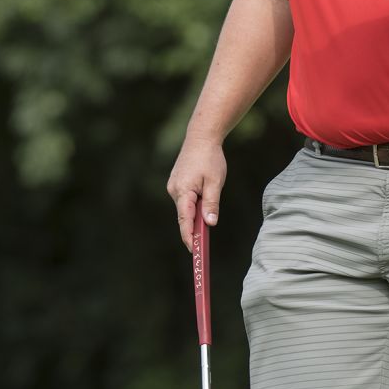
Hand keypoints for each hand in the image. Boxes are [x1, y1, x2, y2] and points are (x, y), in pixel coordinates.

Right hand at [166, 134, 226, 253]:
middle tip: (203, 244)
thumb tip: (210, 223)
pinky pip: (184, 199)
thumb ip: (211, 203)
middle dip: (193, 229)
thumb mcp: (215, 182)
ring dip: (194, 214)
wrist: (200, 138)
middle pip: (184, 215)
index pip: (184, 219)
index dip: (188, 236)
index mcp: (183, 191)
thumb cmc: (209, 158)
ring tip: (207, 217)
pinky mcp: (176, 183)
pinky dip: (192, 205)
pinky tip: (202, 201)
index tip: (193, 250)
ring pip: (185, 207)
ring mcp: (174, 186)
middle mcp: (174, 190)